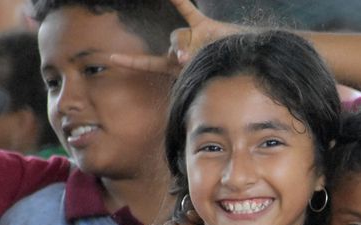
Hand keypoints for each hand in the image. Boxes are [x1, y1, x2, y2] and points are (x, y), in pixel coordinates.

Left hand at [108, 0, 241, 74]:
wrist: (250, 67)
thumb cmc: (226, 80)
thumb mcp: (201, 80)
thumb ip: (187, 69)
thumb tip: (181, 57)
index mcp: (178, 66)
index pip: (150, 64)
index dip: (131, 62)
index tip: (111, 57)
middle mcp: (183, 51)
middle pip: (169, 45)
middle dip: (179, 52)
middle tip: (193, 61)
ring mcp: (194, 38)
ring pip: (177, 34)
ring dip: (187, 43)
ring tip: (202, 53)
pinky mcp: (205, 27)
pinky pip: (187, 10)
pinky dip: (178, 1)